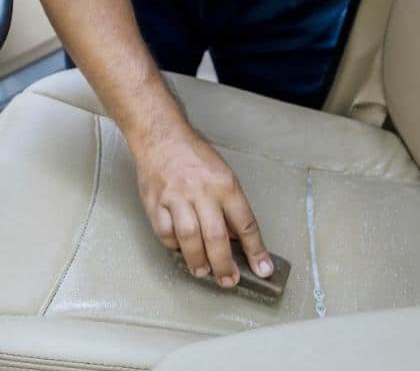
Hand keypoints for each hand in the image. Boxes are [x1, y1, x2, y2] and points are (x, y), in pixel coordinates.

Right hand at [133, 126, 272, 287]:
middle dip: (224, 264)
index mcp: (225, 185)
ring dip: (198, 261)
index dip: (256, 250)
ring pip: (189, 238)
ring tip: (203, 272)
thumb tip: (237, 240)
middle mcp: (201, 192)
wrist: (161, 138)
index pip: (245, 223)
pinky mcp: (155, 203)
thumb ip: (230, 206)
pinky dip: (174, 246)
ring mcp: (176, 198)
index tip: (263, 269)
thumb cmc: (194, 157)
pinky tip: (181, 250)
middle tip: (228, 280)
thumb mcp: (223, 175)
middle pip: (216, 236)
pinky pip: (166, 233)